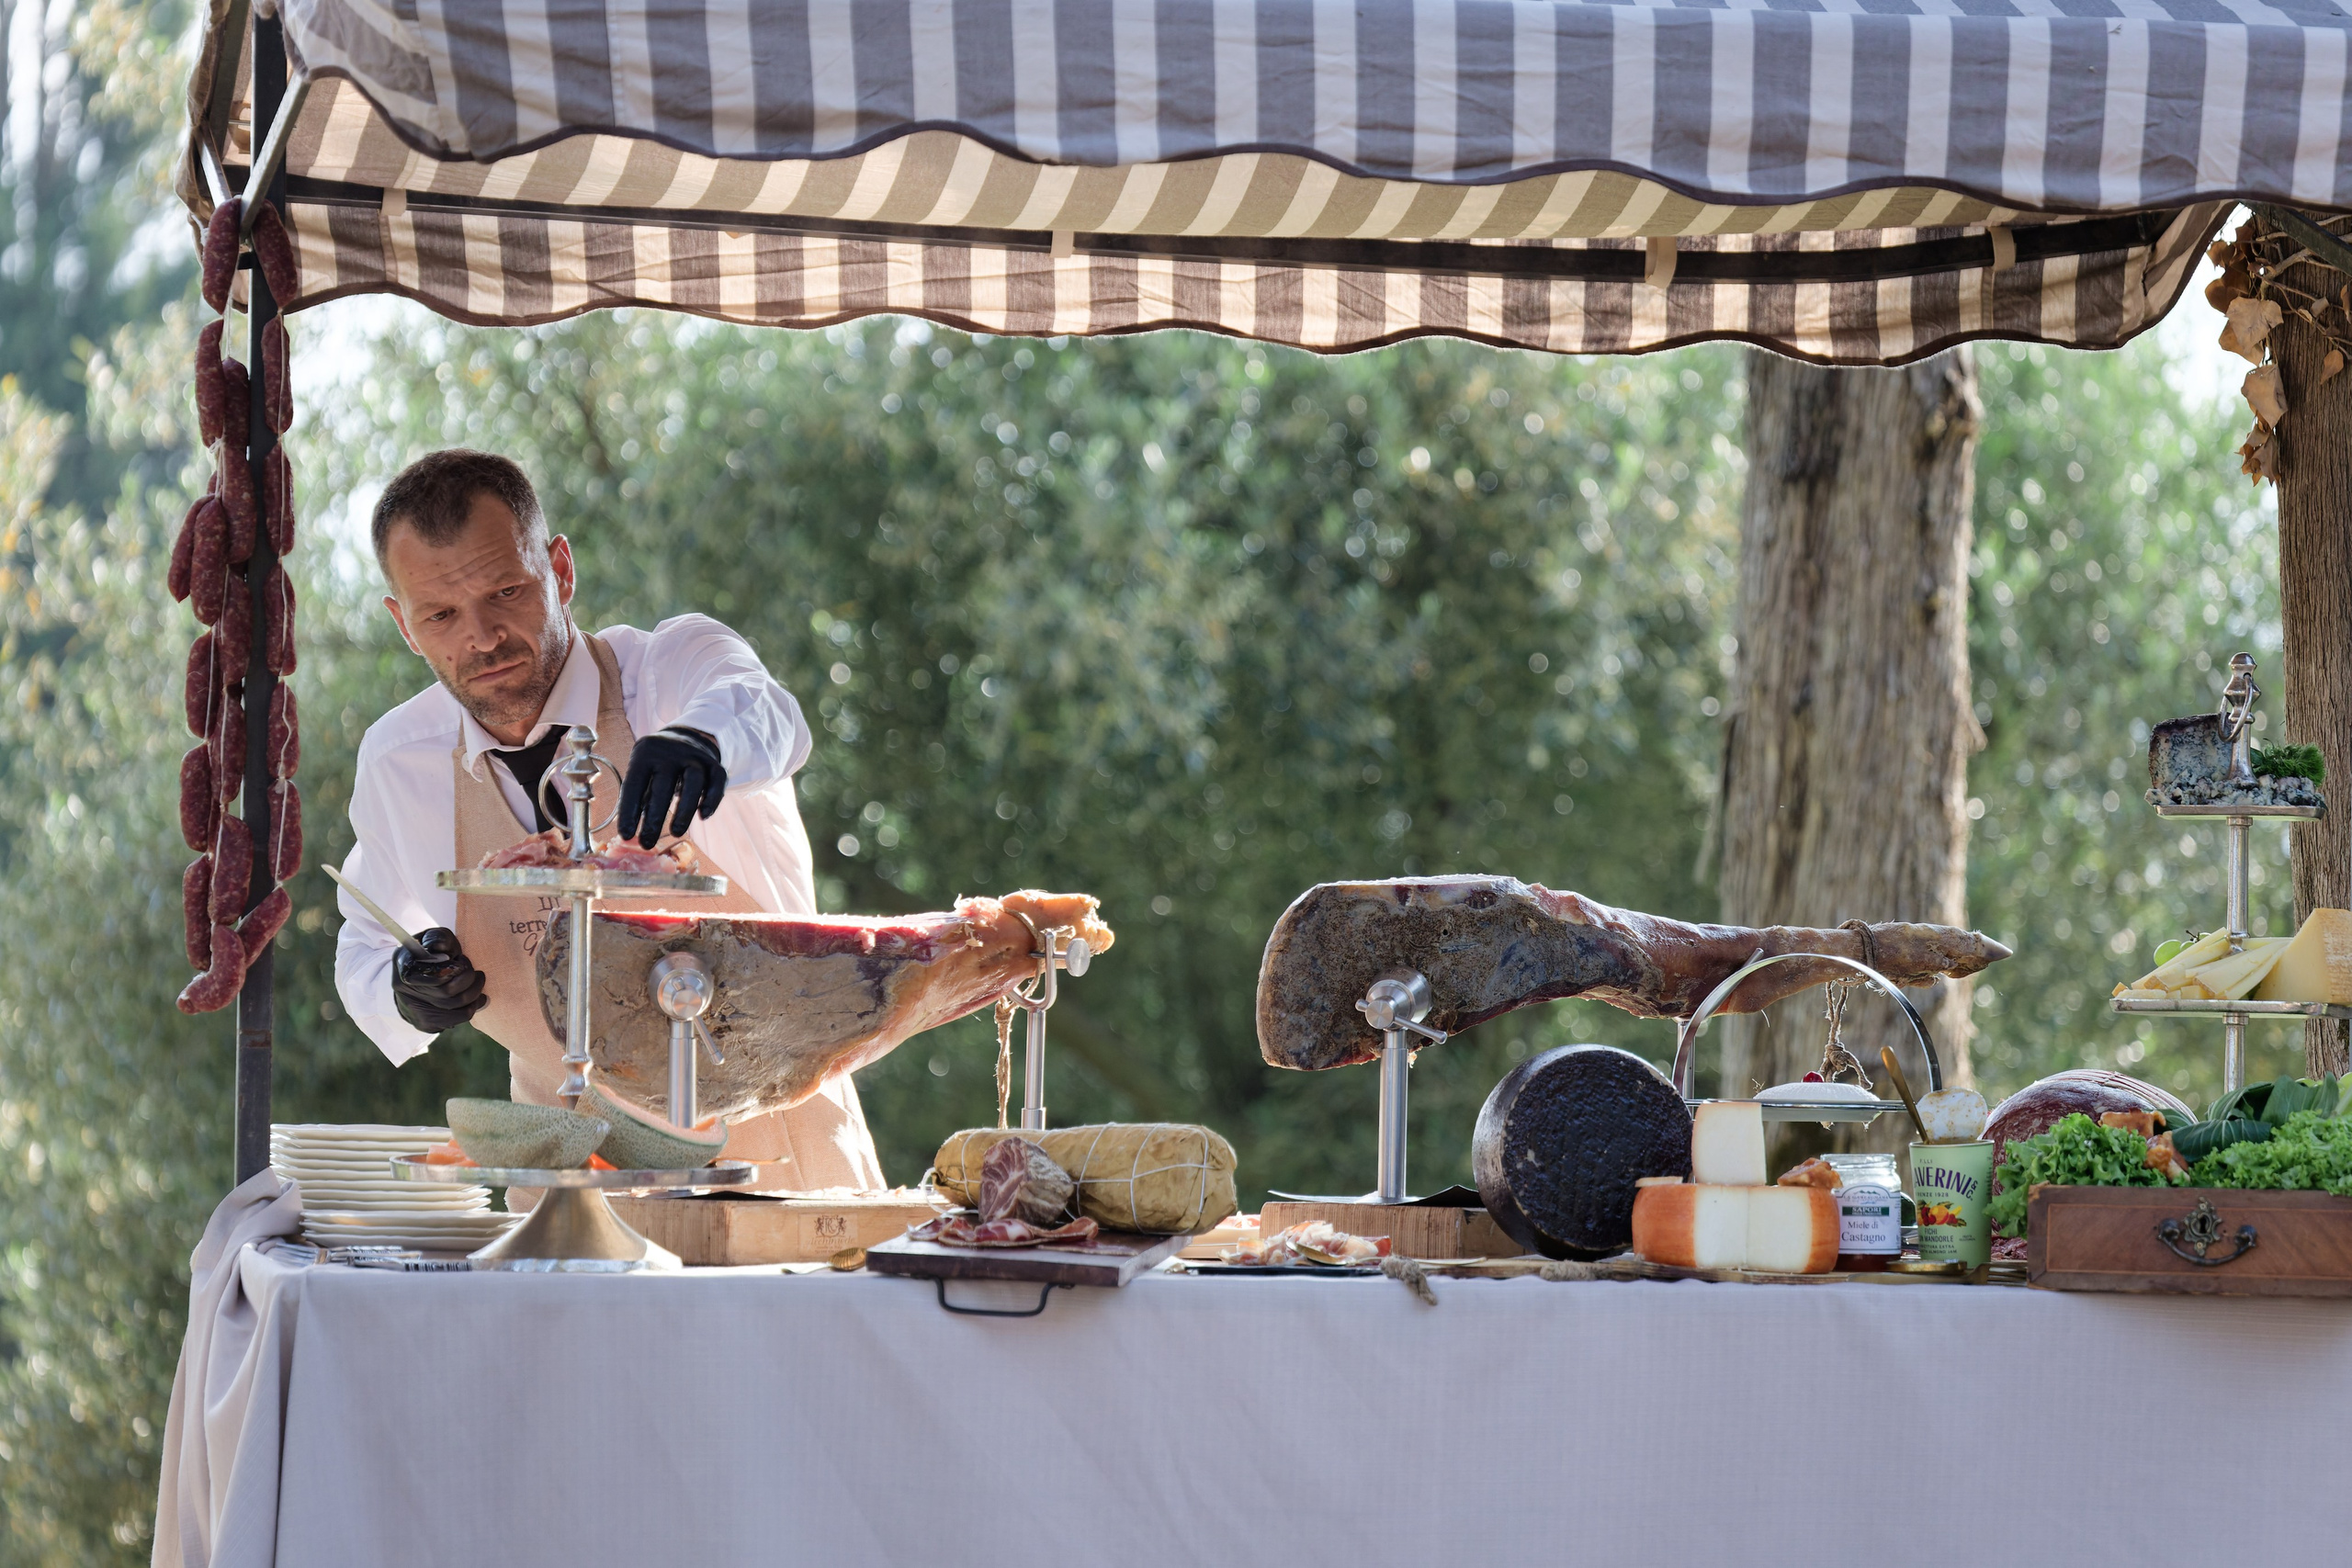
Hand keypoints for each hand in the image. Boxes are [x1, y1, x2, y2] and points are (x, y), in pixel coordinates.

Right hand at [393, 927, 486, 1032]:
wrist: (413, 975)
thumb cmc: (427, 952)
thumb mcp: (430, 938)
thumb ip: (438, 938)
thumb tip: (443, 948)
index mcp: (404, 965)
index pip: (431, 974)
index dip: (453, 969)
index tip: (462, 960)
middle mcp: (405, 990)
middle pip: (446, 991)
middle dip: (468, 978)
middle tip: (472, 970)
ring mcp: (414, 1009)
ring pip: (455, 1005)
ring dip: (474, 991)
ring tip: (478, 979)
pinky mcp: (426, 1022)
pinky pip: (458, 1017)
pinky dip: (474, 1005)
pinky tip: (479, 997)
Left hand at [617, 727, 726, 848]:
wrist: (685, 738)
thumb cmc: (657, 766)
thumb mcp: (642, 772)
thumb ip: (638, 797)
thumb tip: (628, 834)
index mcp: (644, 754)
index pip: (634, 784)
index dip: (629, 811)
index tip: (626, 835)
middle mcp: (670, 753)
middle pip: (663, 785)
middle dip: (654, 818)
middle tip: (648, 843)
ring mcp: (694, 756)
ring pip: (693, 781)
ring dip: (684, 810)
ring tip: (675, 832)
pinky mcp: (714, 763)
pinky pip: (718, 780)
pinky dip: (712, 799)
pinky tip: (704, 816)